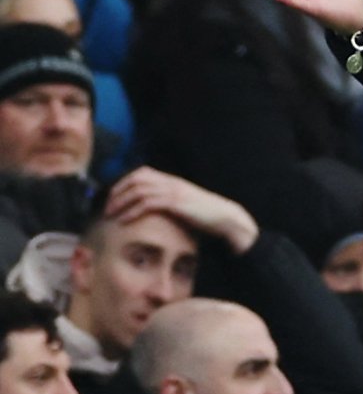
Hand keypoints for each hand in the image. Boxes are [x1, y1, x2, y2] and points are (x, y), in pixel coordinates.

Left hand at [104, 168, 259, 254]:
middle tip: (107, 206)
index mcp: (172, 180)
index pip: (142, 173)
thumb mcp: (186, 204)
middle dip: (117, 192)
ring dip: (120, 202)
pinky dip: (131, 211)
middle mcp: (170, 182)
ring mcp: (173, 191)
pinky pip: (146, 204)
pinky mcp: (175, 203)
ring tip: (111, 214)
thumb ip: (171, 202)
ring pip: (138, 191)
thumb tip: (155, 210)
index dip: (124, 182)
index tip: (114, 195)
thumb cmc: (207, 215)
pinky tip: (124, 220)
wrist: (225, 218)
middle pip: (135, 180)